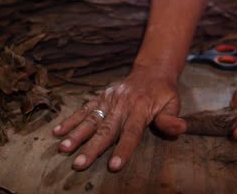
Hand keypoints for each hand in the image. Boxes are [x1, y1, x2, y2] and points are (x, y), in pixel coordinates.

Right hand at [52, 64, 186, 170]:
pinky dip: (70, 120)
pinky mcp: (100, 98)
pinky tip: (57, 132)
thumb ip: (171, 118)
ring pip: (91, 119)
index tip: (113, 166)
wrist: (151, 71)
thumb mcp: (173, 103)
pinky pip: (84, 109)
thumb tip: (180, 128)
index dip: (123, 149)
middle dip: (91, 147)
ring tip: (63, 148)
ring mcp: (109, 100)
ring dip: (76, 134)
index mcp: (140, 108)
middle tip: (79, 164)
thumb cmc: (163, 92)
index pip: (131, 132)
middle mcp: (122, 104)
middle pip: (106, 129)